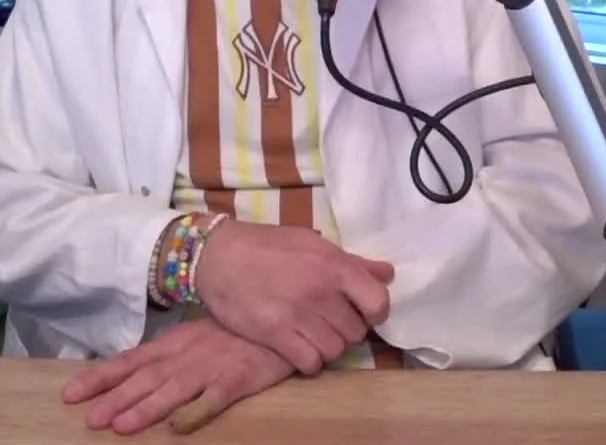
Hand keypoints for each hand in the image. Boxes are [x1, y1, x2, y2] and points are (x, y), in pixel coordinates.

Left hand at [61, 317, 292, 434]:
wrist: (283, 316)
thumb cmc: (236, 330)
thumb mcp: (196, 336)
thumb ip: (167, 355)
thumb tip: (133, 374)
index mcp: (174, 343)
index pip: (130, 361)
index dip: (100, 377)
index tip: (70, 393)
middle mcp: (186, 355)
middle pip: (145, 379)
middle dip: (115, 399)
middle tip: (90, 420)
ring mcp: (212, 366)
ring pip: (173, 390)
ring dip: (146, 408)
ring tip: (121, 426)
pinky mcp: (240, 379)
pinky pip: (215, 398)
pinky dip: (196, 412)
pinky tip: (177, 427)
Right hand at [193, 219, 393, 374]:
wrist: (217, 255)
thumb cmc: (267, 246)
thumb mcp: (311, 243)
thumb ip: (351, 262)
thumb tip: (388, 273)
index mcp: (333, 264)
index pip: (378, 302)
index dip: (374, 311)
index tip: (361, 310)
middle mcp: (319, 290)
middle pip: (356, 332)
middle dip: (346, 330)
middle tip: (329, 322)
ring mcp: (297, 314)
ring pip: (335, 351)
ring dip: (327, 347)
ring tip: (313, 335)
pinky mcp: (275, 335)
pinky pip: (310, 364)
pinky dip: (308, 361)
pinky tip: (298, 347)